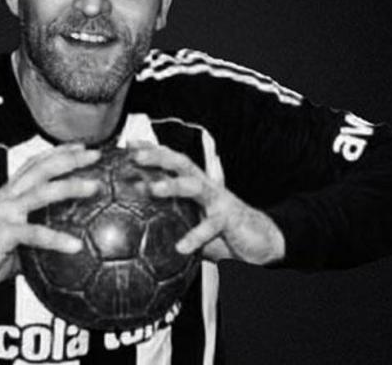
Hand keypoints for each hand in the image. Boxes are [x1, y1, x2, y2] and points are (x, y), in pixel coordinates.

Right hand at [0, 144, 100, 291]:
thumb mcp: (11, 241)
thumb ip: (34, 239)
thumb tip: (61, 247)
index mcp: (8, 193)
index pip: (36, 165)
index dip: (58, 153)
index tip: (82, 146)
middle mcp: (8, 196)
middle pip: (42, 168)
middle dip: (70, 159)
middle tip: (96, 154)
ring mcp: (5, 212)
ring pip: (42, 192)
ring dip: (70, 186)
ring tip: (94, 187)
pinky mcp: (2, 232)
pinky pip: (34, 234)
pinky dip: (57, 239)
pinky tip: (76, 245)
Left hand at [131, 143, 284, 265]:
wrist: (264, 240)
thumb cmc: (224, 230)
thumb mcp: (192, 222)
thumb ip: (169, 220)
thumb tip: (137, 227)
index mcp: (195, 184)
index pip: (171, 162)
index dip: (151, 150)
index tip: (128, 144)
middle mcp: (206, 187)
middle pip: (180, 163)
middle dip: (158, 156)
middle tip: (135, 155)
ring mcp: (218, 200)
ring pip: (194, 186)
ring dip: (174, 185)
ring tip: (153, 189)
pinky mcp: (229, 218)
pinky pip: (211, 225)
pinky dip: (196, 235)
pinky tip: (181, 247)